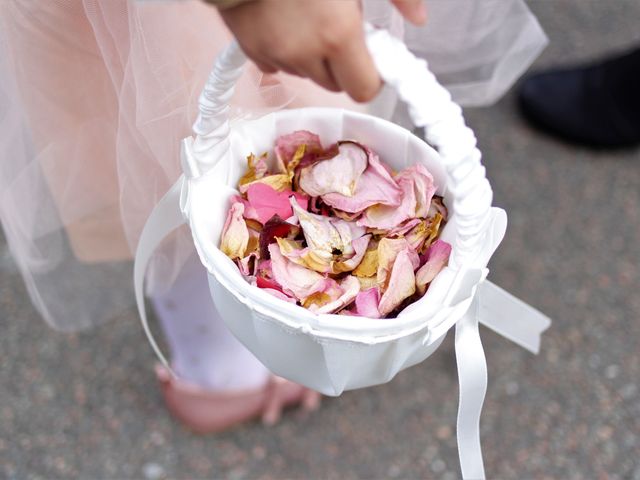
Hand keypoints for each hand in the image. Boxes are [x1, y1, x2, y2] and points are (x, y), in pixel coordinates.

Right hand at [219, 0, 425, 102]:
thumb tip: (419, 17)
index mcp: (337, 34)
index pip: (364, 89)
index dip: (372, 75)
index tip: (372, 55)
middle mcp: (305, 53)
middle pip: (337, 85)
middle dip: (344, 64)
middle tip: (340, 29)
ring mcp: (275, 54)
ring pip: (308, 75)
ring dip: (315, 57)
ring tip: (309, 19)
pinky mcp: (251, 50)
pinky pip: (278, 65)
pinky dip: (287, 53)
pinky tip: (285, 24)